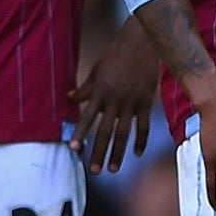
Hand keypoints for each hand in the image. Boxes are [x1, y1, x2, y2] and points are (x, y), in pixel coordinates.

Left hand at [69, 27, 156, 173]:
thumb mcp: (96, 71)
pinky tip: (137, 153)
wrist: (141, 45)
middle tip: (94, 170)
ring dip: (118, 153)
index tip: (74, 149)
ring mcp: (131, 103)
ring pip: (123, 133)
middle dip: (98, 152)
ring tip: (112, 168)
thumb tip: (69, 98)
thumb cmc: (116, 56)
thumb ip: (84, 89)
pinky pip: (143, 126)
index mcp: (99, 93)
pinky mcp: (146, 103)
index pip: (87, 118)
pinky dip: (141, 141)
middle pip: (104, 132)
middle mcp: (114, 101)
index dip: (80, 134)